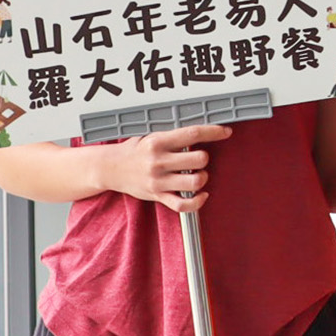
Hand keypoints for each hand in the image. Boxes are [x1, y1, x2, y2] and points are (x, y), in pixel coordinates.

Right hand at [102, 123, 232, 211]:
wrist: (110, 168)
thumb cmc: (135, 151)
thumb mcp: (151, 136)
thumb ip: (174, 136)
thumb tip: (203, 131)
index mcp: (158, 142)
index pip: (192, 134)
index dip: (214, 132)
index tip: (225, 132)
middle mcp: (158, 161)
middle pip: (199, 159)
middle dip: (205, 158)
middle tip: (199, 159)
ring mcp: (158, 181)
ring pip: (194, 182)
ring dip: (203, 178)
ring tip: (198, 175)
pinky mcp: (157, 196)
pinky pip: (183, 204)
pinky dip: (197, 202)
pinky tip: (201, 194)